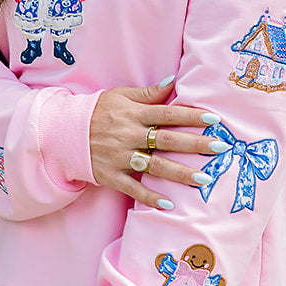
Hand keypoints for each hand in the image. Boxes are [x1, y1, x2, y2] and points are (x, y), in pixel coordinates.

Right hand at [89, 79, 224, 209]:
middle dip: (195, 144)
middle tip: (220, 148)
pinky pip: (134, 188)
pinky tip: (170, 203)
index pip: (167, 114)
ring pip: (155, 166)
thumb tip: (174, 82)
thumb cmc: (98, 111)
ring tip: (205, 178)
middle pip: (167, 140)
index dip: (191, 117)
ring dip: (181, 173)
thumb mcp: (120, 95)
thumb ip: (148, 93)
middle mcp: (128, 135)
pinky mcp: (112, 176)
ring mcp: (120, 157)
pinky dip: (151, 197)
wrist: (65, 132)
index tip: (214, 120)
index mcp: (133, 114)